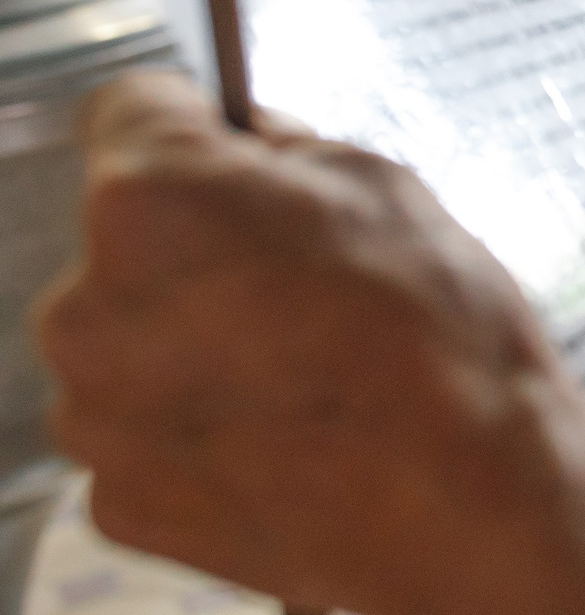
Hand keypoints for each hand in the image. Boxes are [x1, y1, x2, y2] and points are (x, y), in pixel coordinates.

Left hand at [36, 72, 584, 614]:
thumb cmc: (440, 338)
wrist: (470, 505)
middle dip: (198, 252)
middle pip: (126, 243)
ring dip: (193, 348)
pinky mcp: (117, 500)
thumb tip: (245, 147)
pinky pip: (146, 439)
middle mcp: (83, 303)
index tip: (243, 162)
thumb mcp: (387, 187)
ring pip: (129, 345)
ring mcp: (92, 412)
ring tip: (304, 378)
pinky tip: (286, 443)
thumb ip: (287, 150)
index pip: (128, 109)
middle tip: (302, 289)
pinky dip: (201, 436)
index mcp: (148, 199)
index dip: (199, 129)